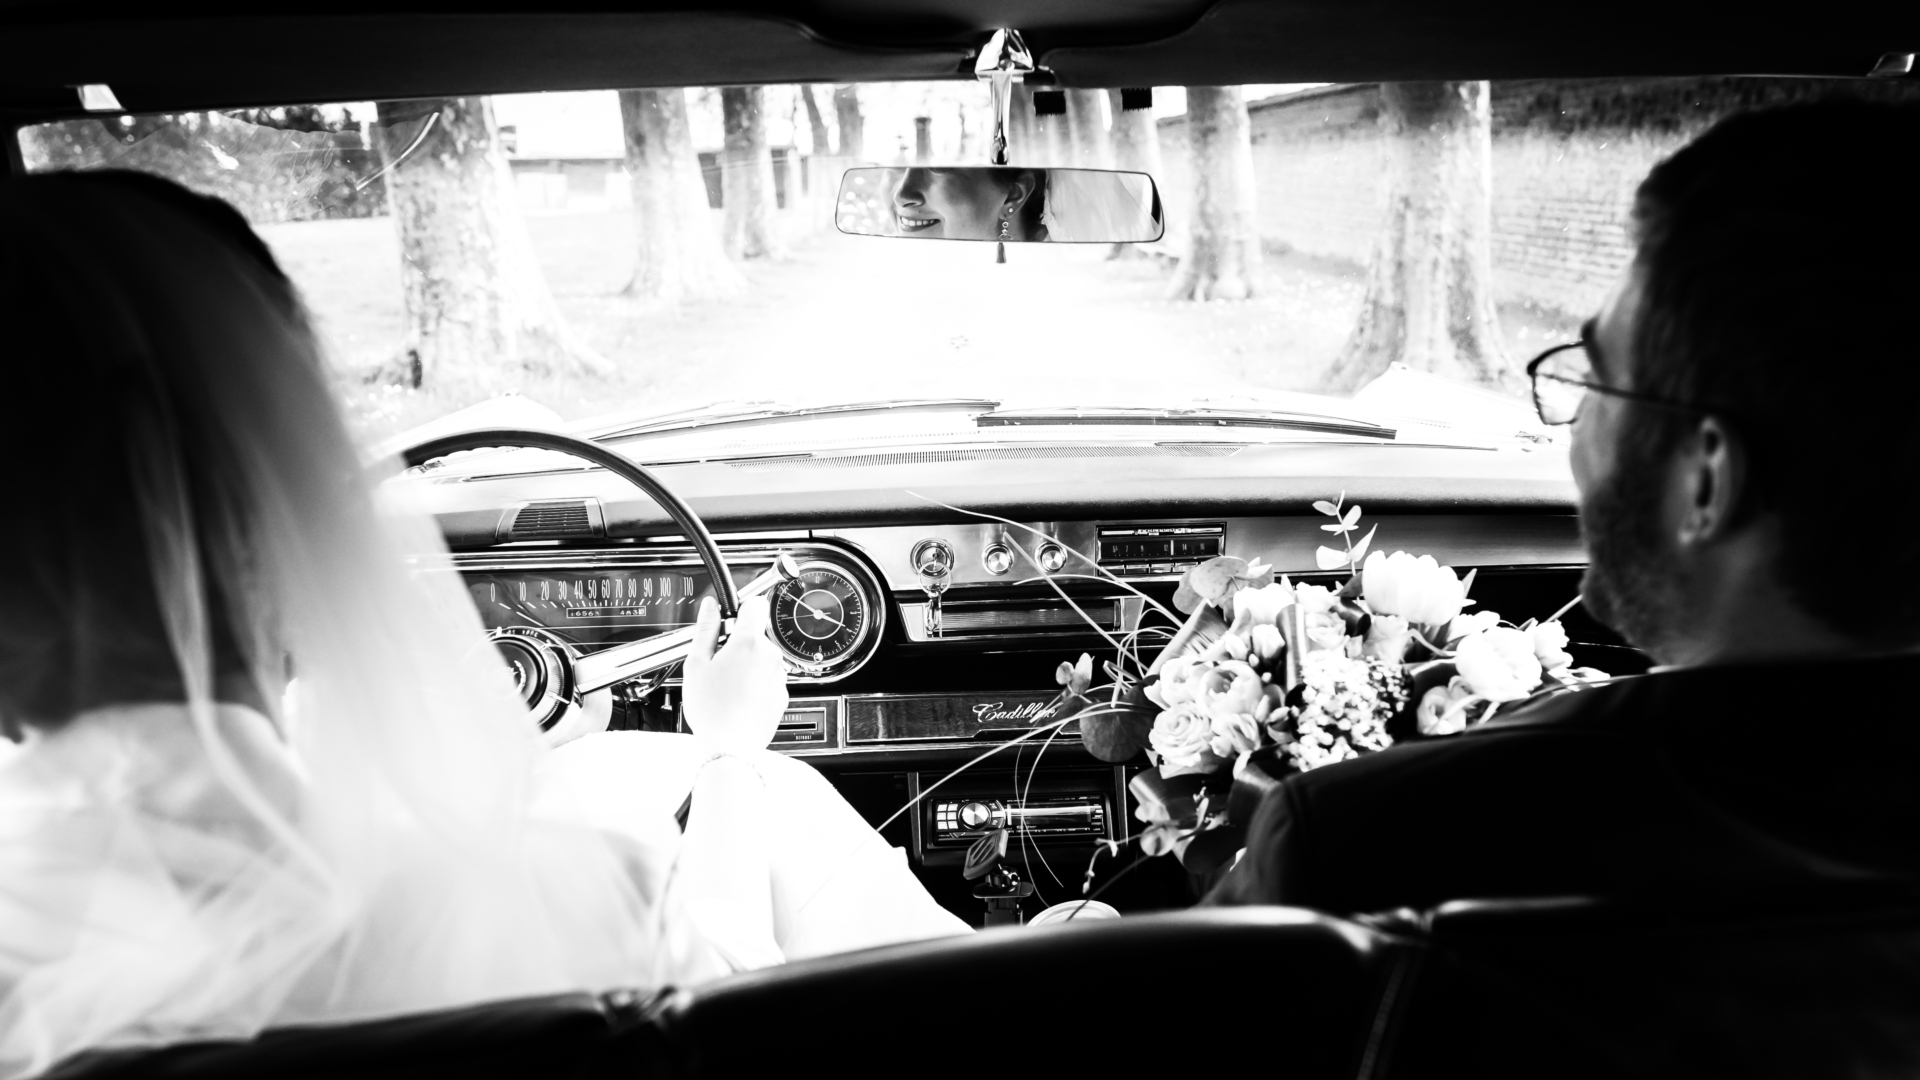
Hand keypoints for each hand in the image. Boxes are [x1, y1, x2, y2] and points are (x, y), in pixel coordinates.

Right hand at [682, 594, 788, 754]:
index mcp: (749, 643)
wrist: (730, 746)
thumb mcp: (696, 664)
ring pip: (762, 659)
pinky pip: (768, 680)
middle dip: (738, 644)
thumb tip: (711, 606)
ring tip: (726, 686)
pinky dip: (755, 684)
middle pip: (756, 636)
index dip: (740, 609)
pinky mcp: (782, 695)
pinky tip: (738, 699)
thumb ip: (706, 629)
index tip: (730, 622)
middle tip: (718, 665)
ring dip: (747, 666)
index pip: (755, 605)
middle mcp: (770, 656)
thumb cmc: (712, 709)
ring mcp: (779, 676)